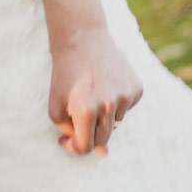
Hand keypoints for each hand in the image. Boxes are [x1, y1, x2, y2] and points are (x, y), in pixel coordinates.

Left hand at [48, 27, 142, 155]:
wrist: (82, 38)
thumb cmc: (64, 74)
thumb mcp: (55, 104)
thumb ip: (69, 131)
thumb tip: (102, 153)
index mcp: (86, 110)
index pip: (85, 147)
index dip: (73, 147)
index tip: (66, 141)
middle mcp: (109, 105)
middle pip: (102, 140)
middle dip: (88, 133)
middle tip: (77, 115)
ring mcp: (126, 96)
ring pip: (115, 124)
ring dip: (102, 116)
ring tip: (92, 92)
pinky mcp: (137, 88)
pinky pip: (126, 108)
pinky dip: (116, 103)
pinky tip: (106, 84)